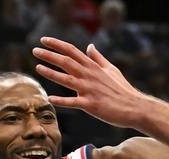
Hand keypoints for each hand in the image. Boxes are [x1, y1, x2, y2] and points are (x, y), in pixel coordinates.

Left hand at [32, 37, 147, 129]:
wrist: (134, 107)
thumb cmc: (123, 90)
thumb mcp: (112, 69)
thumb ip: (98, 58)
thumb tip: (90, 46)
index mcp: (93, 67)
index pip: (72, 50)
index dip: (57, 44)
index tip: (44, 40)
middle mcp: (89, 76)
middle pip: (66, 61)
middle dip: (49, 55)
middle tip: (34, 50)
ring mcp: (89, 90)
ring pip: (66, 79)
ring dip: (50, 73)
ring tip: (37, 68)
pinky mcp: (91, 105)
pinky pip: (72, 102)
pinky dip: (61, 101)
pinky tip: (49, 99)